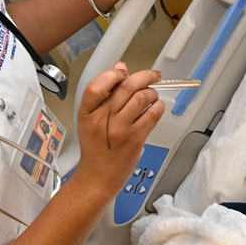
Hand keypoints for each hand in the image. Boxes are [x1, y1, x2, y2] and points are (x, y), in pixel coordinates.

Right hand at [75, 62, 164, 193]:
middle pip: (125, 87)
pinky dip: (158, 106)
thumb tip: (121, 68)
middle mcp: (102, 120)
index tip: (124, 73)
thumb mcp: (93, 118)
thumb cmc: (96, 147)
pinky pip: (152, 114)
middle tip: (153, 75)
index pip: (96, 86)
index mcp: (87, 112)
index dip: (113, 75)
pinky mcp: (135, 139)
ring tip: (153, 96)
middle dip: (145, 76)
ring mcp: (120, 129)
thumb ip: (106, 93)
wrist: (98, 177)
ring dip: (152, 92)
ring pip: (142, 98)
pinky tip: (157, 107)